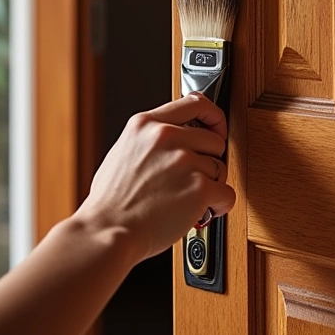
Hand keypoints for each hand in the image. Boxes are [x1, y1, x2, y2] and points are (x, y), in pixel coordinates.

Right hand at [73, 93, 235, 263]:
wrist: (107, 232)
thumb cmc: (110, 202)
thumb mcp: (123, 150)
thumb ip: (150, 137)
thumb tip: (175, 137)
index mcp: (146, 123)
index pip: (196, 102)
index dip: (213, 116)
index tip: (217, 128)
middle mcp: (167, 136)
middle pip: (214, 139)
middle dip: (209, 161)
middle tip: (194, 178)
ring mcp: (184, 160)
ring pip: (220, 168)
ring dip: (210, 185)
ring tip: (189, 198)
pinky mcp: (199, 187)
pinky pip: (227, 193)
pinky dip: (220, 205)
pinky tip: (203, 211)